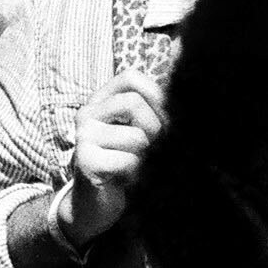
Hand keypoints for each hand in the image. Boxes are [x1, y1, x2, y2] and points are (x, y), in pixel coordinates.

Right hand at [65, 70, 167, 244]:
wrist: (93, 209)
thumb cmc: (125, 167)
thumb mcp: (141, 133)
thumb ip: (157, 108)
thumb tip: (184, 57)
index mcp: (100, 101)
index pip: (132, 78)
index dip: (157, 96)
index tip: (166, 122)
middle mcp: (86, 113)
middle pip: (135, 104)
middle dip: (156, 130)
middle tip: (153, 152)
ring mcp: (83, 137)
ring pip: (137, 136)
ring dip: (148, 157)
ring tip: (141, 168)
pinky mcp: (84, 162)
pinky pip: (129, 161)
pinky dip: (139, 174)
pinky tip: (130, 181)